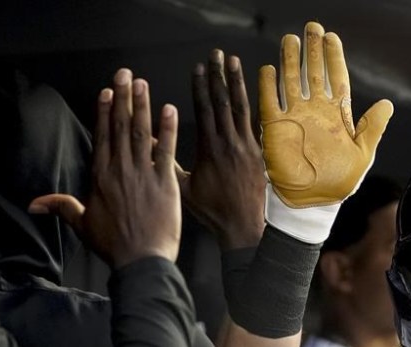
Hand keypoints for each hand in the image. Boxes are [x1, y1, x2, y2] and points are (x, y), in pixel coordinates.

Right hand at [29, 69, 180, 268]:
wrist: (141, 261)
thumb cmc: (114, 245)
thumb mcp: (83, 225)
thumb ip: (61, 207)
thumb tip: (33, 205)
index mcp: (101, 177)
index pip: (102, 136)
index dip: (104, 112)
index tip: (107, 91)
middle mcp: (120, 170)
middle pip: (119, 127)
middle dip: (122, 98)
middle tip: (125, 74)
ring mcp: (143, 174)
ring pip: (140, 133)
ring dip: (141, 106)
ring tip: (143, 84)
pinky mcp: (165, 183)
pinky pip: (166, 151)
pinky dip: (167, 130)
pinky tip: (169, 110)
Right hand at [180, 50, 265, 249]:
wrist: (246, 228)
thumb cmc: (214, 212)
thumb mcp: (185, 189)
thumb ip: (169, 164)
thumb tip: (150, 145)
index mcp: (209, 149)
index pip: (203, 109)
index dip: (200, 86)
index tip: (198, 68)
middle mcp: (230, 144)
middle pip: (223, 102)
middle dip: (218, 76)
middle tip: (216, 55)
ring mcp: (248, 147)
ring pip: (241, 108)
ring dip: (237, 82)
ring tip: (234, 62)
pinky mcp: (261, 154)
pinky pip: (257, 122)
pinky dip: (253, 104)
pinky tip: (252, 91)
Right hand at [259, 21, 392, 207]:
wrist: (313, 203)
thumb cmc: (340, 183)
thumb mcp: (362, 155)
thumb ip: (372, 128)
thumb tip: (388, 103)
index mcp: (337, 116)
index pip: (336, 79)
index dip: (334, 57)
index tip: (331, 37)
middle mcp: (315, 111)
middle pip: (314, 73)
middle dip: (312, 50)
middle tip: (312, 28)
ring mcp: (295, 117)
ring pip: (291, 81)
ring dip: (290, 60)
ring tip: (290, 39)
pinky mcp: (275, 128)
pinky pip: (269, 101)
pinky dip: (268, 85)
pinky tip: (269, 68)